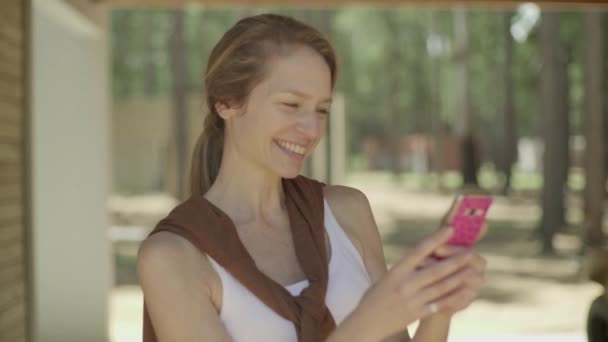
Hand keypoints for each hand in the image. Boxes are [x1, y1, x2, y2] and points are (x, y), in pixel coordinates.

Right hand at [349, 228, 473, 340]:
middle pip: (435, 270)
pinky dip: (455, 297)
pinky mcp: (417, 313)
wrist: (367, 321)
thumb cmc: (377, 295)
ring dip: (459, 278)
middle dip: (455, 261)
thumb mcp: (388, 276)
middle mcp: (405, 284)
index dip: (436, 239)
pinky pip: (440, 304)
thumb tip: (426, 256)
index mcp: (396, 271)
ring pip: (441, 287)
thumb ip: (406, 267)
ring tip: (473, 271)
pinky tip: (466, 292)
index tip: (450, 230)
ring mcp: (413, 300)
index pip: (419, 251)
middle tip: (471, 253)